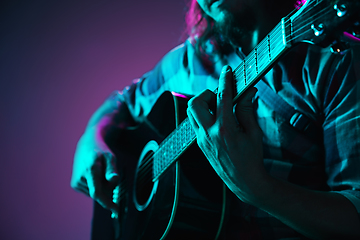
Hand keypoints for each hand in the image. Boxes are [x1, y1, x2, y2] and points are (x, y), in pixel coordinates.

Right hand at [71, 127, 118, 213]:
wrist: (86, 146)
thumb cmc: (101, 152)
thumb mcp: (110, 157)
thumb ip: (112, 169)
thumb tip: (114, 179)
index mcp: (91, 170)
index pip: (97, 193)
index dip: (107, 203)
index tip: (116, 210)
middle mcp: (81, 177)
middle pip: (100, 193)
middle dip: (108, 188)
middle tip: (108, 174)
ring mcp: (76, 182)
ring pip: (96, 193)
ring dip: (102, 186)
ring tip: (99, 172)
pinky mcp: (74, 185)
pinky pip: (91, 191)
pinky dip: (96, 186)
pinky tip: (94, 175)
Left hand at [187, 65, 265, 201]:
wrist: (243, 181)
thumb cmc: (251, 158)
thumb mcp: (254, 133)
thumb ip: (248, 110)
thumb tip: (248, 92)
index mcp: (224, 129)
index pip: (222, 97)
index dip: (225, 80)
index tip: (227, 71)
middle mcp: (208, 133)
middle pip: (195, 103)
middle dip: (207, 94)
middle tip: (220, 96)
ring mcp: (201, 139)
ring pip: (191, 112)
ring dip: (202, 104)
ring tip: (218, 107)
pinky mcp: (199, 143)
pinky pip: (195, 123)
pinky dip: (204, 115)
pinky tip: (217, 119)